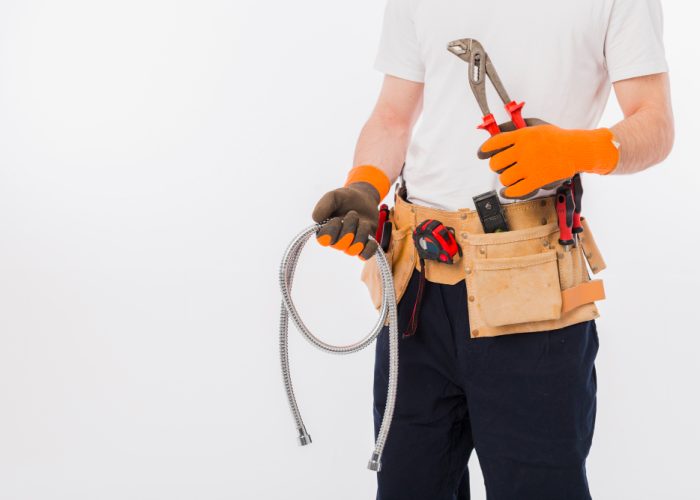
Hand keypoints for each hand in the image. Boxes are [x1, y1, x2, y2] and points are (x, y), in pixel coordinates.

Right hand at [312, 182, 380, 260]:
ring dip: (361, 233)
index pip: (324, 240)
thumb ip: (323, 205)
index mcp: (325, 230)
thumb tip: (316, 219)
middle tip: (352, 213)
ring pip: (353, 250)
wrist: (363, 197)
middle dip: (349, 227)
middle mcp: (337, 240)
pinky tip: (370, 236)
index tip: (336, 219)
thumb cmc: (345, 198)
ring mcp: (351, 244)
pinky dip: (369, 247)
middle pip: (340, 245)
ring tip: (362, 221)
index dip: (331, 231)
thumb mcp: (333, 196)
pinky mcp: (365, 245)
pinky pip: (366, 255)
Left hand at [478, 121, 619, 198]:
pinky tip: (507, 191)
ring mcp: (531, 166)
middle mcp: (524, 150)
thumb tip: (493, 136)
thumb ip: (514, 130)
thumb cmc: (554, 138)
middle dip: (496, 166)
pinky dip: (508, 193)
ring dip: (506, 179)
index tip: (481, 154)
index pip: (495, 143)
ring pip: (504, 178)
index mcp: (522, 135)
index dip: (485, 150)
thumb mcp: (534, 127)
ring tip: (512, 176)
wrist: (576, 149)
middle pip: (495, 163)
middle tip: (502, 166)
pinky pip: (515, 190)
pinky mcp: (538, 180)